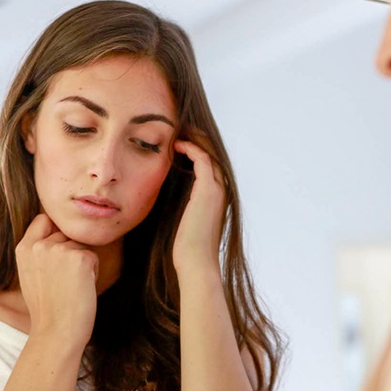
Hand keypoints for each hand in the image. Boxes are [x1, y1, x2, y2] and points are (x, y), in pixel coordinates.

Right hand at [15, 213, 98, 346]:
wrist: (56, 332)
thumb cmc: (47, 308)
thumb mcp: (31, 274)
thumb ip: (39, 252)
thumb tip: (57, 231)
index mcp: (23, 248)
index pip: (43, 219)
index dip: (55, 230)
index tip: (59, 249)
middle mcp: (39, 246)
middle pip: (66, 234)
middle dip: (71, 251)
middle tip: (64, 281)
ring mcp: (59, 250)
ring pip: (81, 245)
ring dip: (82, 262)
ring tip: (71, 286)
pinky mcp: (80, 258)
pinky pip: (93, 257)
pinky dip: (93, 272)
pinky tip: (80, 289)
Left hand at [172, 139, 225, 276]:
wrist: (195, 261)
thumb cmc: (187, 246)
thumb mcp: (184, 219)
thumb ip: (183, 204)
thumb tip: (169, 198)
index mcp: (216, 196)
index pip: (210, 164)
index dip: (197, 150)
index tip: (180, 142)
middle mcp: (221, 189)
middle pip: (212, 154)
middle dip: (198, 140)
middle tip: (181, 130)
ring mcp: (217, 189)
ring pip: (209, 153)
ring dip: (194, 140)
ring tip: (179, 132)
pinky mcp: (209, 189)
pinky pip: (202, 159)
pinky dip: (191, 149)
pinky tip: (177, 146)